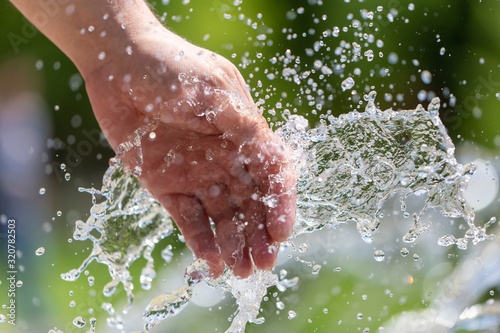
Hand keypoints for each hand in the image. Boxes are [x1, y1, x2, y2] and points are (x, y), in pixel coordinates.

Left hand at [84, 29, 295, 277]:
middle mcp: (226, 159)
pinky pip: (189, 221)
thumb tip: (272, 153)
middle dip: (260, 234)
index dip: (282, 203)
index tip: (281, 231)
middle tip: (264, 264)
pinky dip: (201, 243)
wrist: (120, 65)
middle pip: (252, 203)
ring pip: (224, 218)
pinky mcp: (168, 187)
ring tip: (240, 272)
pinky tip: (210, 264)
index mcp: (245, 134)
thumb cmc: (172, 66)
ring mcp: (198, 175)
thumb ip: (241, 123)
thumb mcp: (213, 89)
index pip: (273, 175)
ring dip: (235, 245)